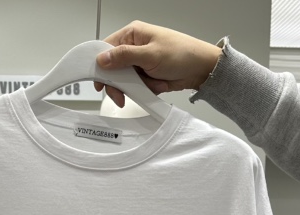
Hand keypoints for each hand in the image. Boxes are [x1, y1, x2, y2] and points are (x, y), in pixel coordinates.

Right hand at [95, 21, 221, 108]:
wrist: (201, 69)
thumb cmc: (182, 54)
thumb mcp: (149, 54)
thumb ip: (124, 57)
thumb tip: (102, 58)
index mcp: (132, 34)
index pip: (106, 48)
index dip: (100, 65)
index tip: (99, 82)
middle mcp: (134, 46)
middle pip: (113, 68)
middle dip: (118, 83)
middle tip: (120, 95)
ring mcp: (140, 62)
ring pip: (124, 80)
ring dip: (134, 87)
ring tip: (149, 85)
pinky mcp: (146, 74)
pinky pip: (136, 86)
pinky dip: (144, 89)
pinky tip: (156, 85)